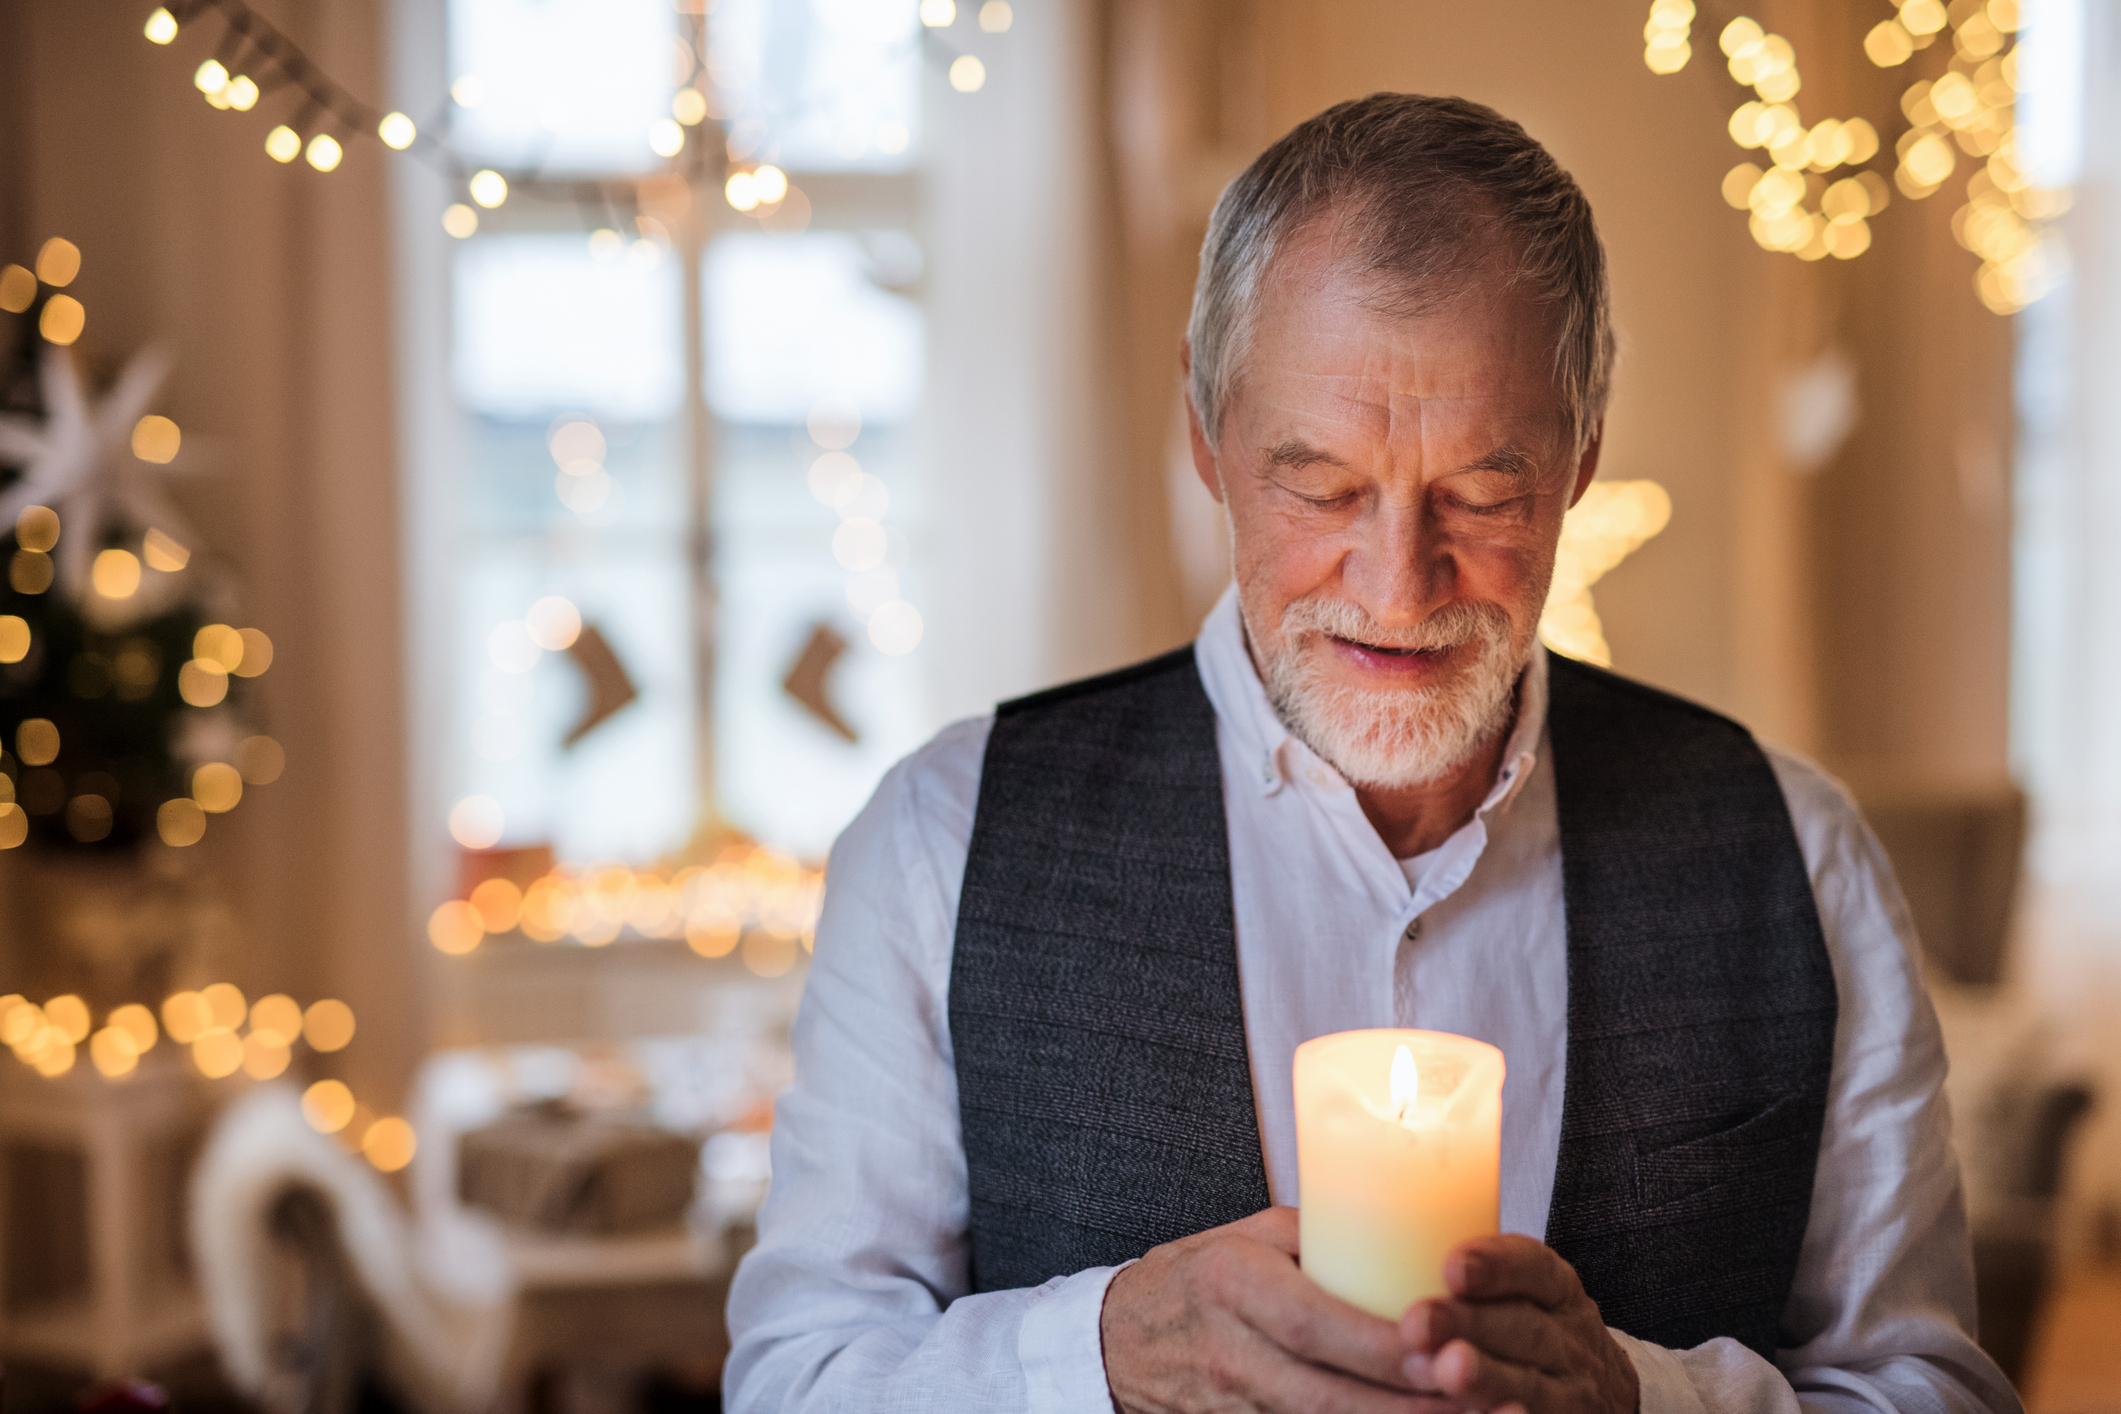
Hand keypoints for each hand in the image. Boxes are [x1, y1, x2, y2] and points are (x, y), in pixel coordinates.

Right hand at [1101, 1206, 1456, 1412]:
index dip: (1380, 1346)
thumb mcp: (1246, 1236)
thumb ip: (1320, 1238)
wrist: (1119, 1341)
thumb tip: (1403, 1234)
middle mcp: (1232, 1351)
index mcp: (1232, 1283)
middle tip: (1484, 1400)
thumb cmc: (1194, 1278)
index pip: (1312, 1323)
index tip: (1445, 1348)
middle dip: (1409, 1405)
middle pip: (1328, 1395)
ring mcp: (1234, 1404)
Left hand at [1398, 1235, 1638, 1413]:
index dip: (1496, 1266)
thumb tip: (1369, 1224)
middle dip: (1470, 1324)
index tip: (1452, 1266)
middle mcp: (1570, 1340)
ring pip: (1531, 1387)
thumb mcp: (1523, 1291)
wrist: (1602, 1392)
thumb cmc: (1532, 1326)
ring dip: (1486, 1379)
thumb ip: (1468, 1271)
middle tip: (1418, 1321)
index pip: (1534, 1268)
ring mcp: (1573, 1392)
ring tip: (1443, 1370)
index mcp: (1556, 1291)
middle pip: (1525, 1329)